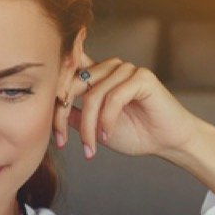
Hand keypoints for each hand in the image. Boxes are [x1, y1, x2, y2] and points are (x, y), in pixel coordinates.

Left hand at [54, 53, 203, 160]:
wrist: (166, 142)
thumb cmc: (135, 133)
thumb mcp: (93, 126)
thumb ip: (73, 114)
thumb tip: (47, 110)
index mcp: (97, 75)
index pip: (66, 71)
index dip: (53, 93)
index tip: (52, 132)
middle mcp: (110, 68)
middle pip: (73, 83)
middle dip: (62, 115)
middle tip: (62, 143)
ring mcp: (126, 70)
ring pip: (93, 95)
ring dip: (88, 126)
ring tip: (91, 146)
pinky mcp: (142, 77)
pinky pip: (114, 97)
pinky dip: (107, 121)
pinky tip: (107, 136)